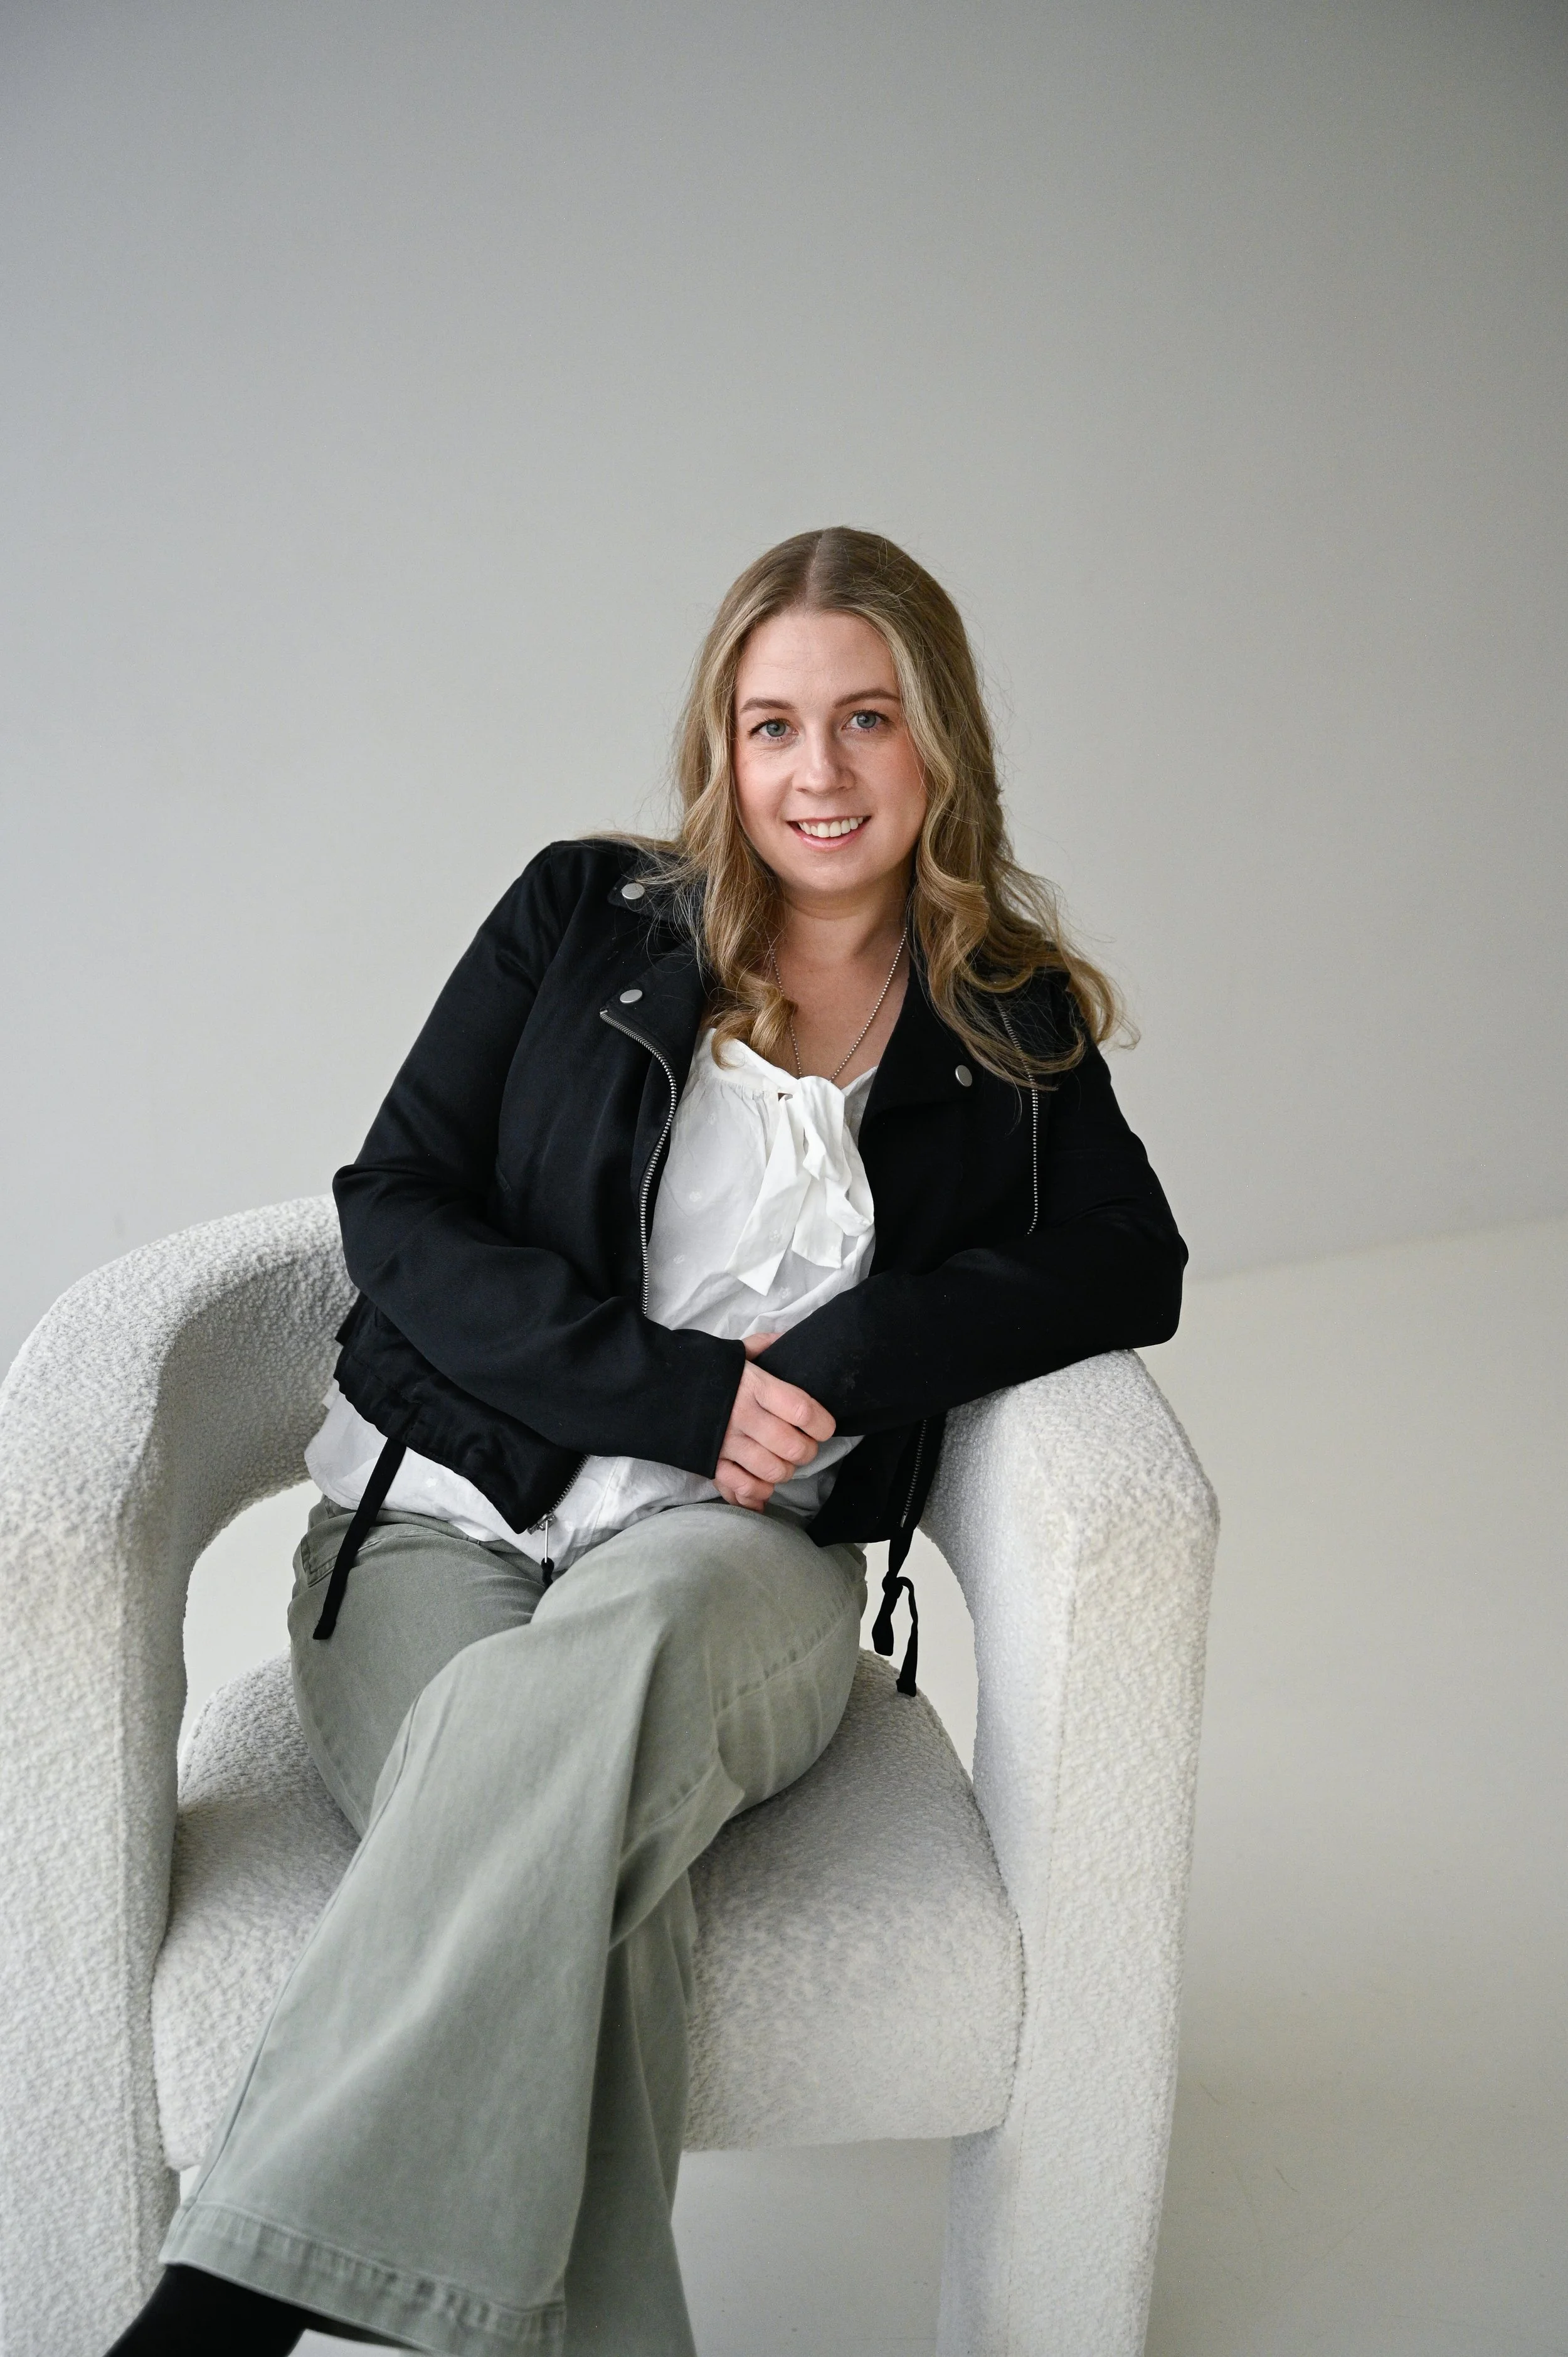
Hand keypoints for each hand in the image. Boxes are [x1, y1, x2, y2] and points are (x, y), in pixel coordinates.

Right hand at [713, 1333, 835, 1511]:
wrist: (653, 1385)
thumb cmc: (700, 1368)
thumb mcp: (734, 1351)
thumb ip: (764, 1346)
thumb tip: (789, 1339)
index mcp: (754, 1386)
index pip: (803, 1411)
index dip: (822, 1424)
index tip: (824, 1426)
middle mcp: (742, 1417)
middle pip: (793, 1447)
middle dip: (807, 1451)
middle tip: (804, 1445)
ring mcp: (725, 1443)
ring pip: (772, 1471)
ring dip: (784, 1471)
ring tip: (782, 1462)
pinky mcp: (710, 1463)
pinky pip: (743, 1488)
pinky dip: (758, 1493)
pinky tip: (763, 1486)